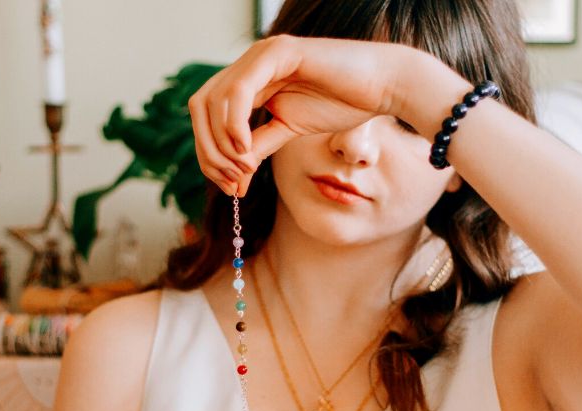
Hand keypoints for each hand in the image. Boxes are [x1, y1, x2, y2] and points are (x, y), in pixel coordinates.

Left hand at [188, 35, 424, 195]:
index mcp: (249, 80)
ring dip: (220, 142)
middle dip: (208, 151)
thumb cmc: (343, 104)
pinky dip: (234, 123)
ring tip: (243, 168)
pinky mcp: (277, 53)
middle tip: (231, 182)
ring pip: (213, 100)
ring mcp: (260, 55)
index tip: (230, 186)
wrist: (382, 86)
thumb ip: (259, 147)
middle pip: (199, 107)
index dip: (208, 153)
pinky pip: (239, 90)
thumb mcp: (289, 131)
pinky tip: (246, 148)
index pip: (206, 115)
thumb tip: (234, 177)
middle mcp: (248, 64)